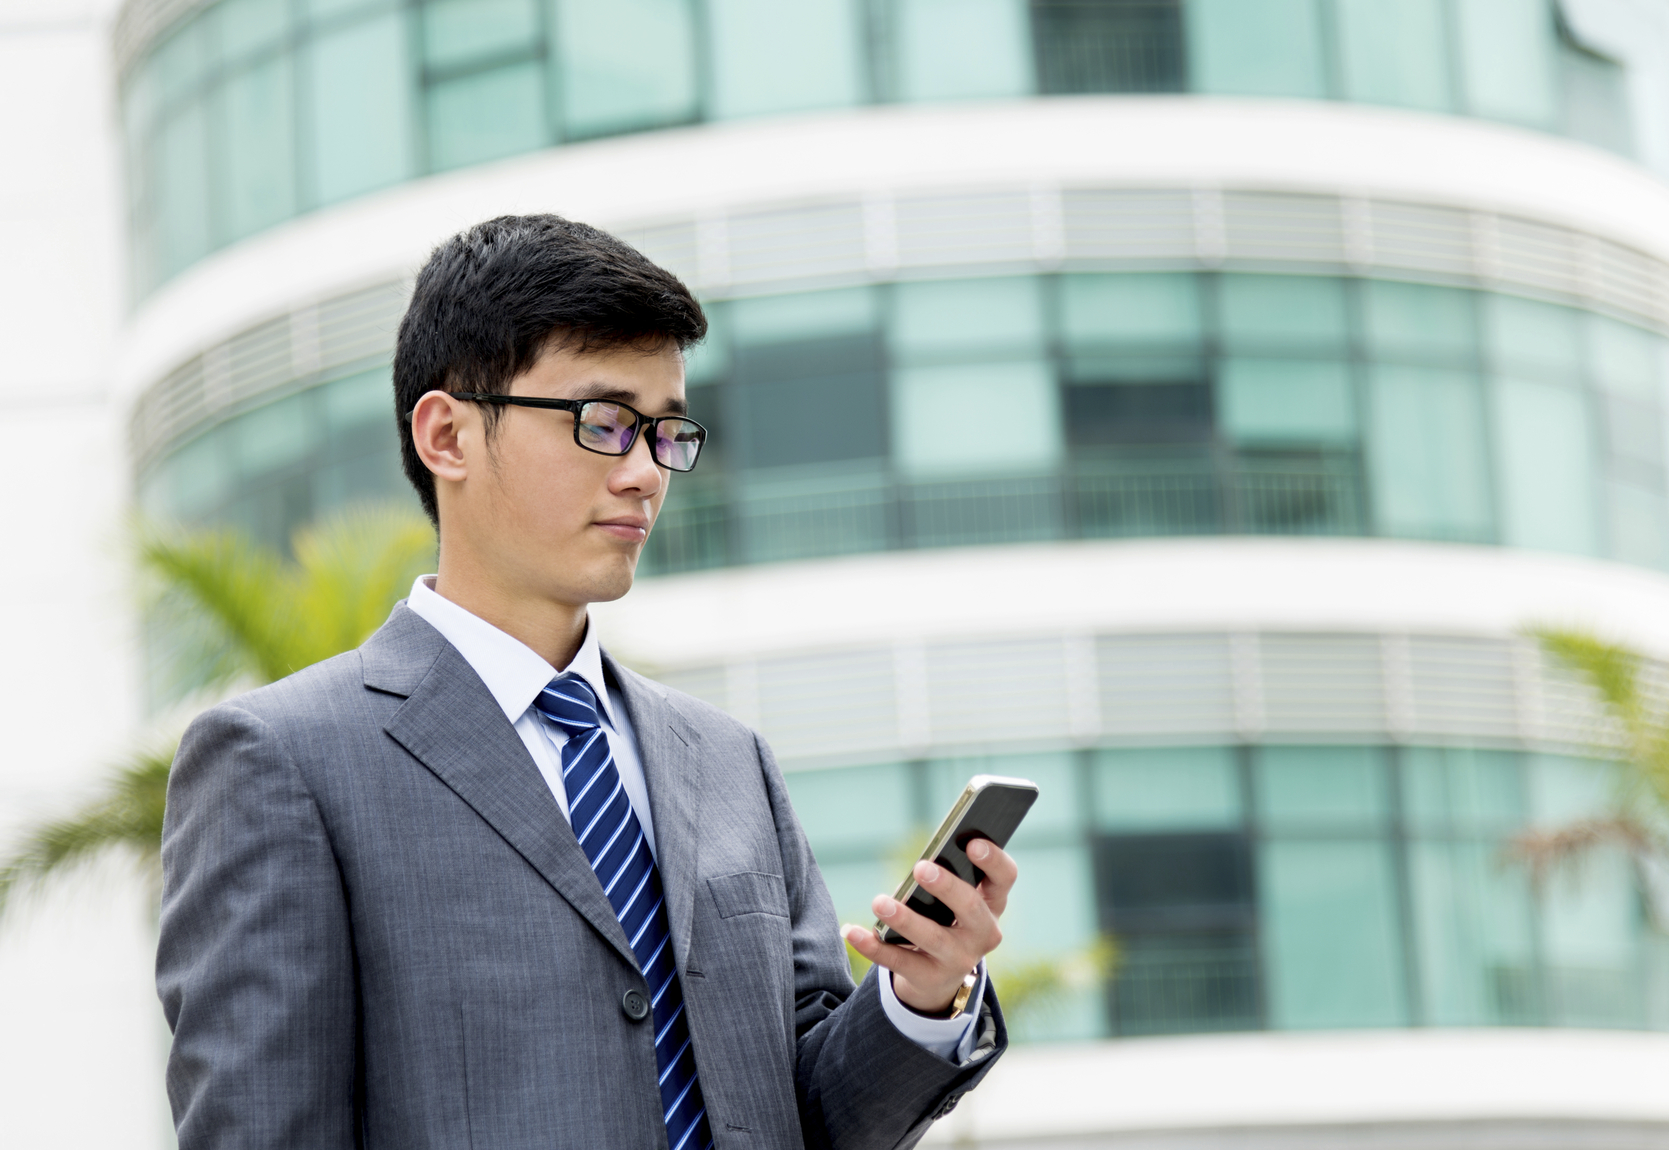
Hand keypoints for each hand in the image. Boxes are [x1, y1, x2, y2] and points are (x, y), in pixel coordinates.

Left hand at [839, 839, 1016, 1014]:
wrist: (939, 977)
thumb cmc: (945, 919)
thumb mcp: (953, 901)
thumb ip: (945, 880)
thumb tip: (918, 868)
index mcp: (992, 903)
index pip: (1005, 878)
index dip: (993, 860)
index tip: (972, 843)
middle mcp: (983, 933)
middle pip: (971, 908)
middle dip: (947, 887)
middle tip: (921, 868)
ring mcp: (959, 959)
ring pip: (933, 938)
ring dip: (905, 919)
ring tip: (879, 902)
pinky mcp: (930, 978)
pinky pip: (898, 961)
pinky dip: (873, 946)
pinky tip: (852, 931)